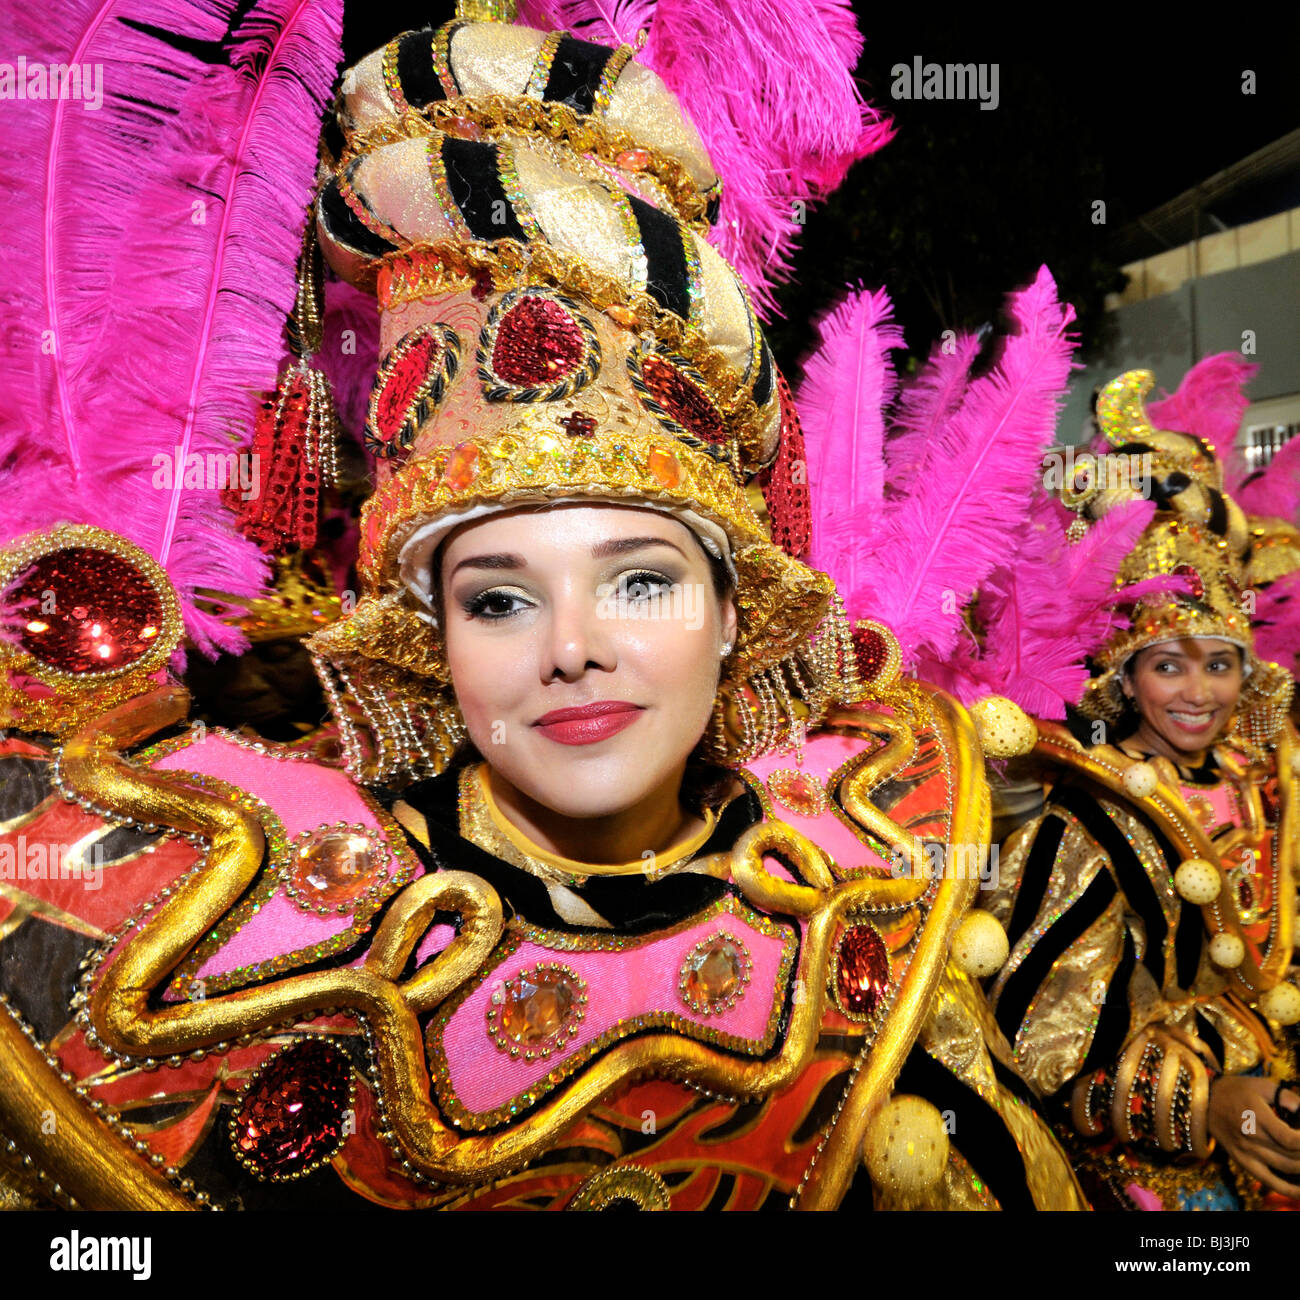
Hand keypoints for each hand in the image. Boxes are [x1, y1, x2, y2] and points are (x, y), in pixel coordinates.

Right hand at [1207, 1074, 1299, 1196]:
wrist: (1203, 1101)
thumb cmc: (1235, 1090)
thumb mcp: (1261, 1085)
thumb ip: (1286, 1097)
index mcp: (1257, 1116)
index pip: (1291, 1140)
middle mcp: (1252, 1137)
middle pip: (1292, 1156)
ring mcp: (1246, 1152)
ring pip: (1285, 1169)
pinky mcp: (1242, 1161)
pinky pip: (1269, 1181)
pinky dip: (1289, 1190)